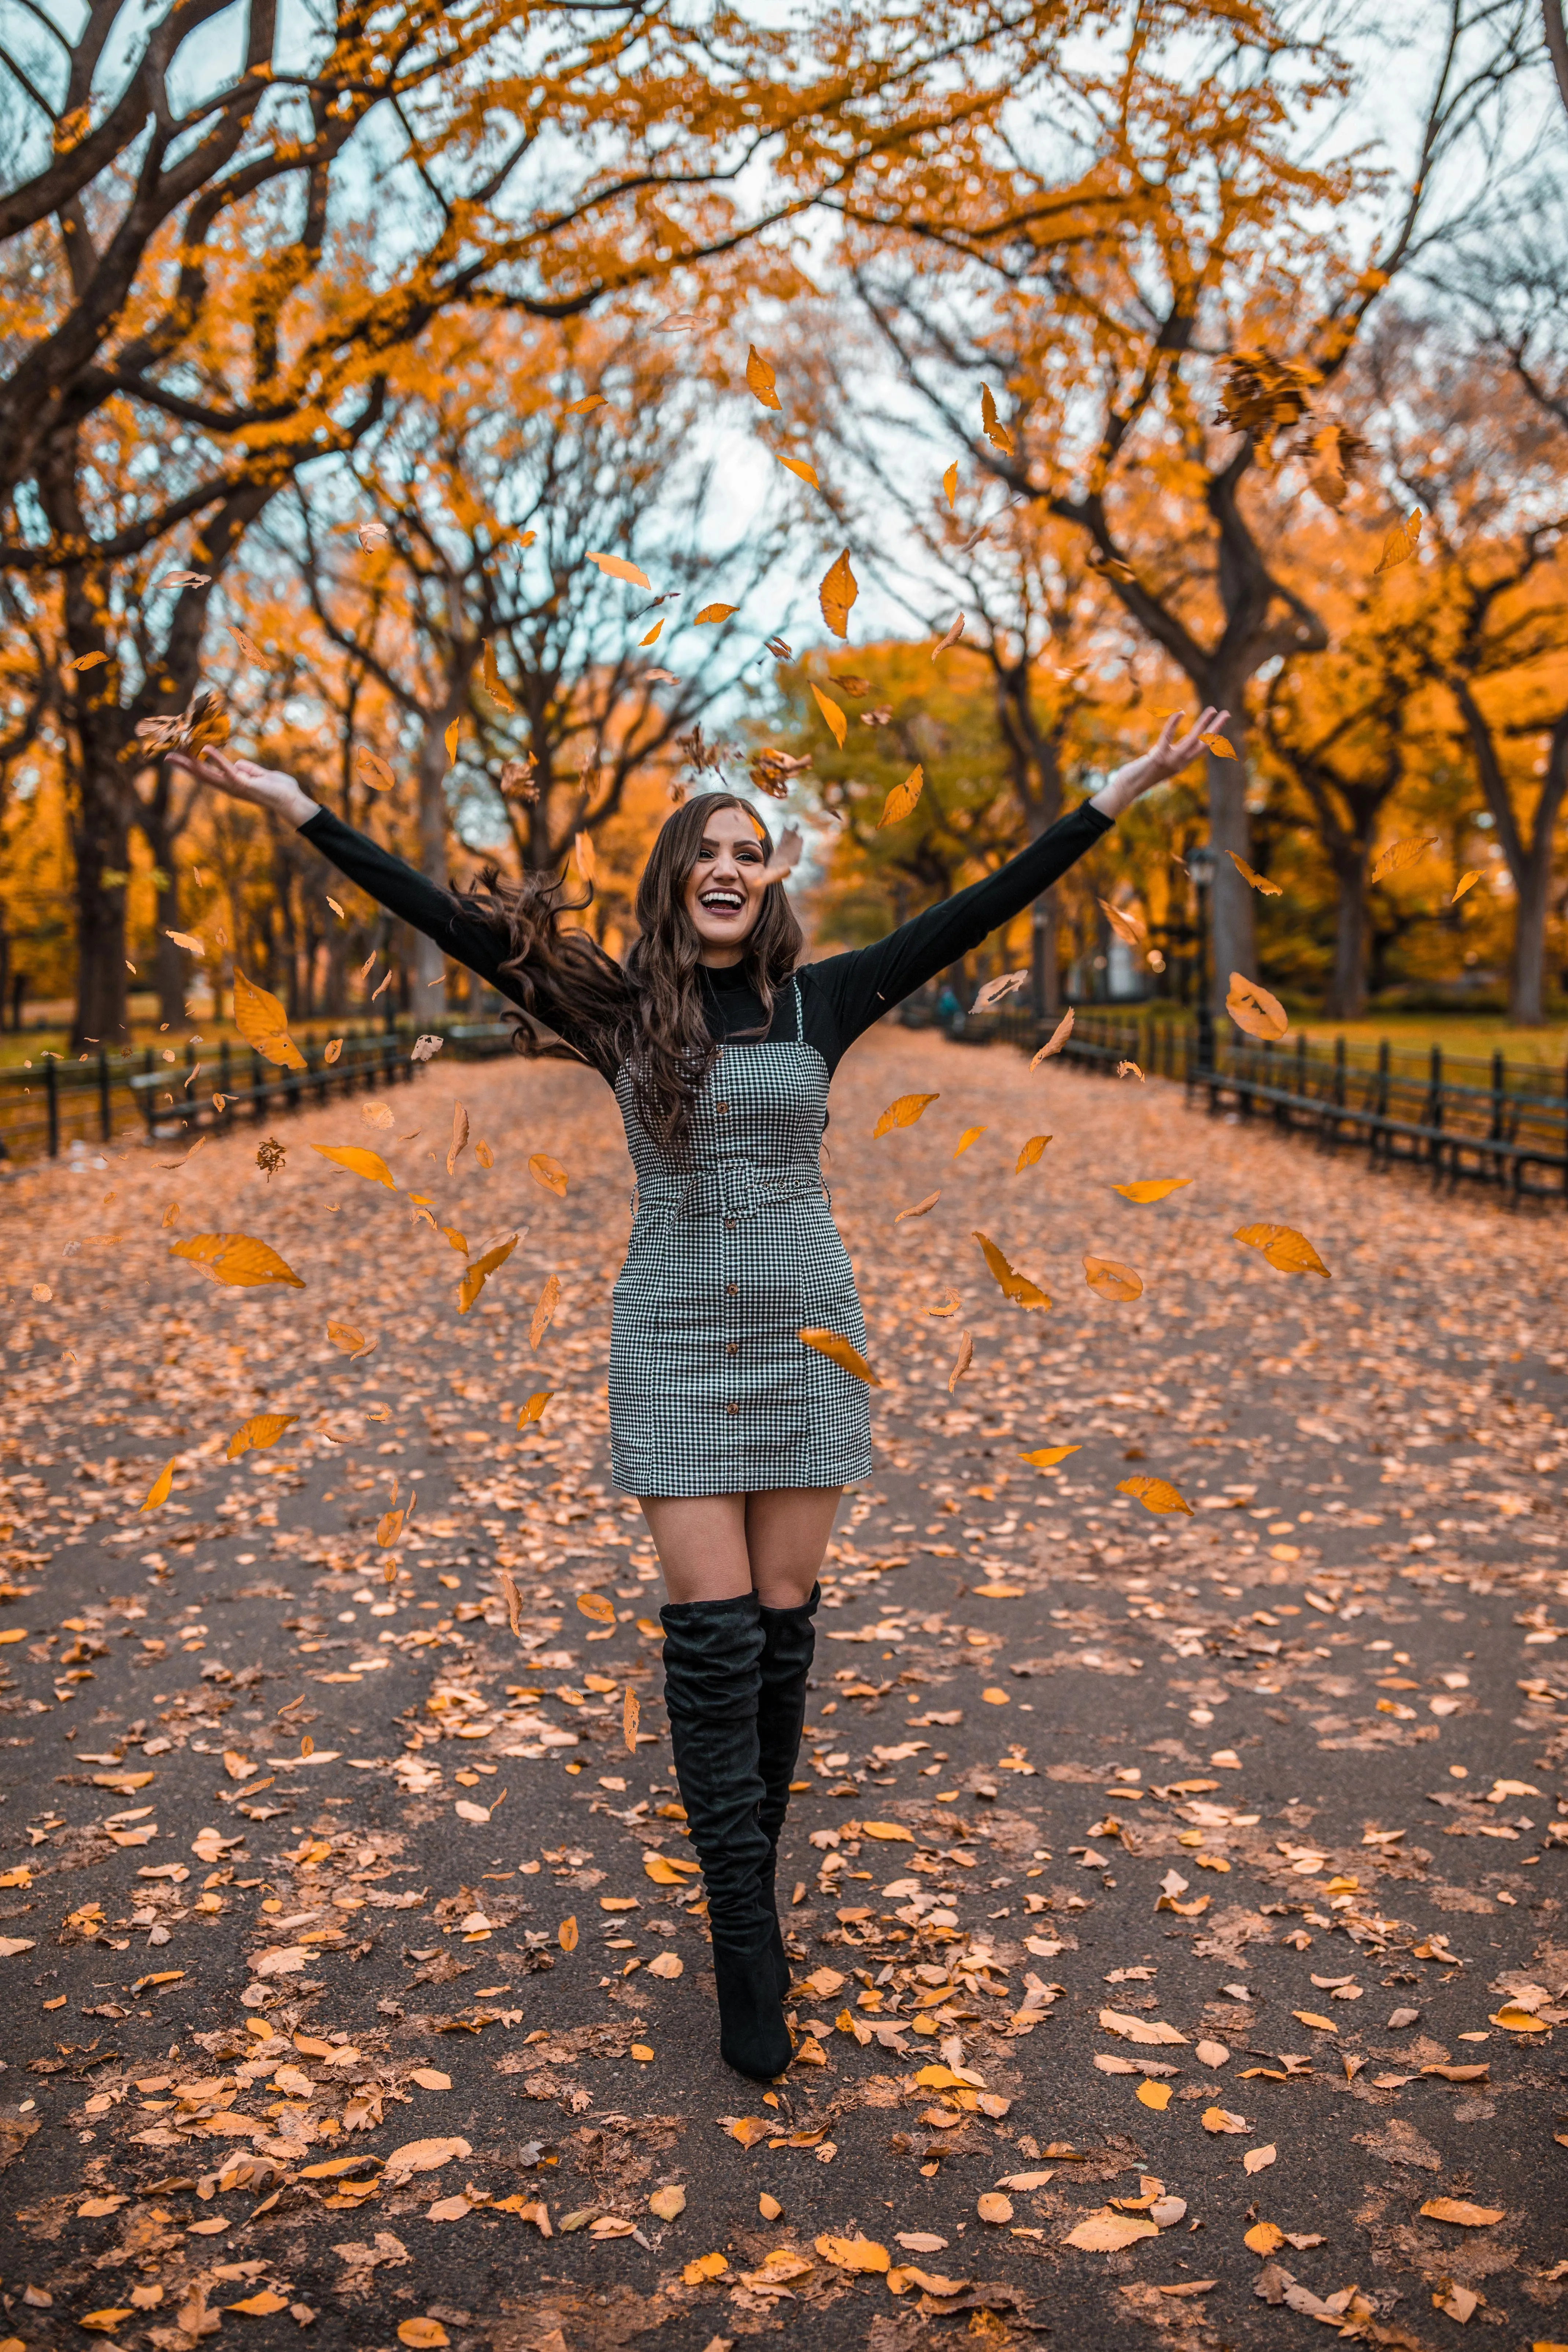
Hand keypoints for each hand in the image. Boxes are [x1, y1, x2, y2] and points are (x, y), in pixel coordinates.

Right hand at [166, 749, 319, 828]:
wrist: (290, 800)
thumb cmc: (277, 788)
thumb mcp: (259, 774)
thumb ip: (247, 768)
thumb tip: (238, 764)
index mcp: (231, 783)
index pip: (207, 774)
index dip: (191, 766)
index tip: (177, 758)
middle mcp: (229, 787)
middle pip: (201, 775)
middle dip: (184, 766)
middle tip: (166, 757)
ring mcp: (234, 786)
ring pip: (209, 774)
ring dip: (194, 761)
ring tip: (180, 750)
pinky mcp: (243, 784)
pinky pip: (227, 769)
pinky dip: (216, 758)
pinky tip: (205, 748)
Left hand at [1091, 706, 1231, 819]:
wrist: (1127, 788)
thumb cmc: (1140, 774)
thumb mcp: (1158, 761)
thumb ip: (1167, 751)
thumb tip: (1170, 743)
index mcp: (1181, 763)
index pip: (1202, 748)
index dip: (1213, 736)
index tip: (1221, 724)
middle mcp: (1180, 763)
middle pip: (1204, 744)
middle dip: (1216, 729)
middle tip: (1227, 713)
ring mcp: (1171, 761)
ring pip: (1193, 740)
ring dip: (1204, 724)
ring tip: (1212, 709)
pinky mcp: (1158, 757)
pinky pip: (1168, 738)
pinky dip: (1174, 725)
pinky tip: (1181, 712)